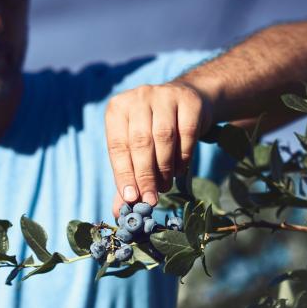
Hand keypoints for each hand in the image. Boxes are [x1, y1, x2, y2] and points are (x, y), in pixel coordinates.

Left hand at [105, 81, 212, 216]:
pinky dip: (183, 157)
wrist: (188, 103)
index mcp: (118, 109)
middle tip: (150, 199)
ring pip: (163, 137)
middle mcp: (139, 97)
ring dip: (164, 168)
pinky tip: (179, 169)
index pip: (118, 146)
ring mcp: (164, 95)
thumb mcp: (136, 151)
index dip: (124, 174)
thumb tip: (119, 213)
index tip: (131, 198)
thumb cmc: (154, 132)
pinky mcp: (189, 100)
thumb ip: (127, 178)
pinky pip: (187, 133)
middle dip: (145, 176)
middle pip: (141, 142)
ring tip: (165, 185)